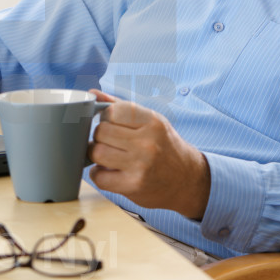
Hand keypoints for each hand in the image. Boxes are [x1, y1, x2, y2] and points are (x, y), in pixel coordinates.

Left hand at [87, 90, 210, 219]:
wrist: (187, 180)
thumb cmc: (164, 146)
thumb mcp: (151, 121)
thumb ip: (121, 106)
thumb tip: (92, 93)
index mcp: (152, 122)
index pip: (112, 111)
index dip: (107, 117)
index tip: (112, 124)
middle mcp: (147, 142)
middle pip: (101, 132)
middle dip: (101, 136)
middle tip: (111, 142)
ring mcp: (141, 165)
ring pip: (97, 152)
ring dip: (98, 155)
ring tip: (108, 156)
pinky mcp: (133, 186)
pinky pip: (99, 177)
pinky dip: (99, 174)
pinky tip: (109, 172)